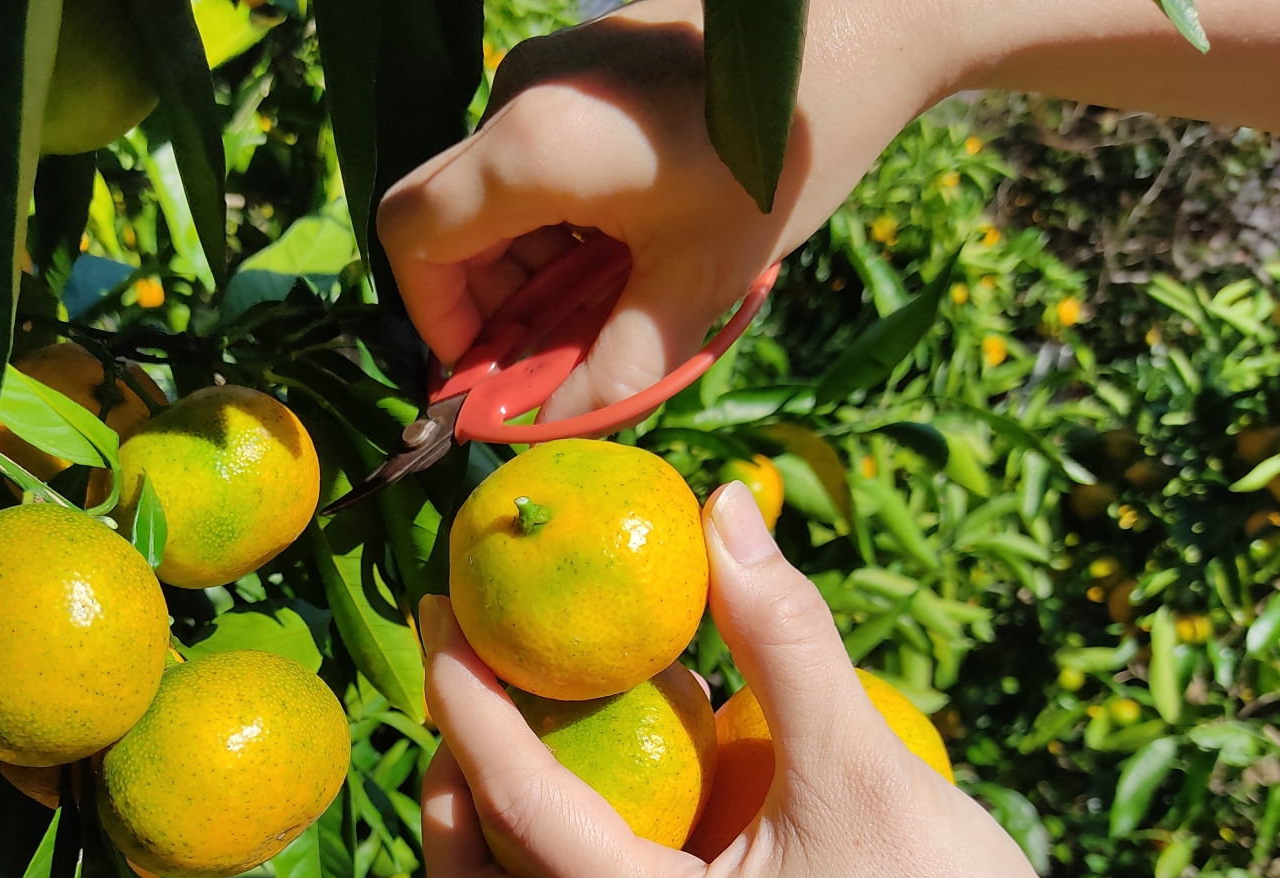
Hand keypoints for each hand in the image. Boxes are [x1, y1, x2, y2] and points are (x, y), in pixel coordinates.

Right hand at [376, 0, 955, 421]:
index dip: (436, 318)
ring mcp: (554, 71)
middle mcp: (522, 97)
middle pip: (454, 220)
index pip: (413, 237)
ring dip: (541, 266)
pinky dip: (567, 221)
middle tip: (572, 351)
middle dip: (499, 302)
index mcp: (531, 148)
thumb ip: (612, 369)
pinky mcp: (588, 63)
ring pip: (500, 195)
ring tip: (625, 295)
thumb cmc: (781, 153)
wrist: (866, 29)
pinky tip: (639, 242)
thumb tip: (545, 435)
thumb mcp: (695, 281)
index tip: (494, 367)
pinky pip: (541, 160)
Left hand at [418, 481, 1101, 877]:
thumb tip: (721, 506)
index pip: (512, 808)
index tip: (439, 610)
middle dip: (446, 789)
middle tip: (477, 683)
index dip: (462, 701)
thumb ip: (783, 633)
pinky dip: (580, 817)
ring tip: (547, 698)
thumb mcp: (859, 761)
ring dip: (506, 807)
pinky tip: (650, 733)